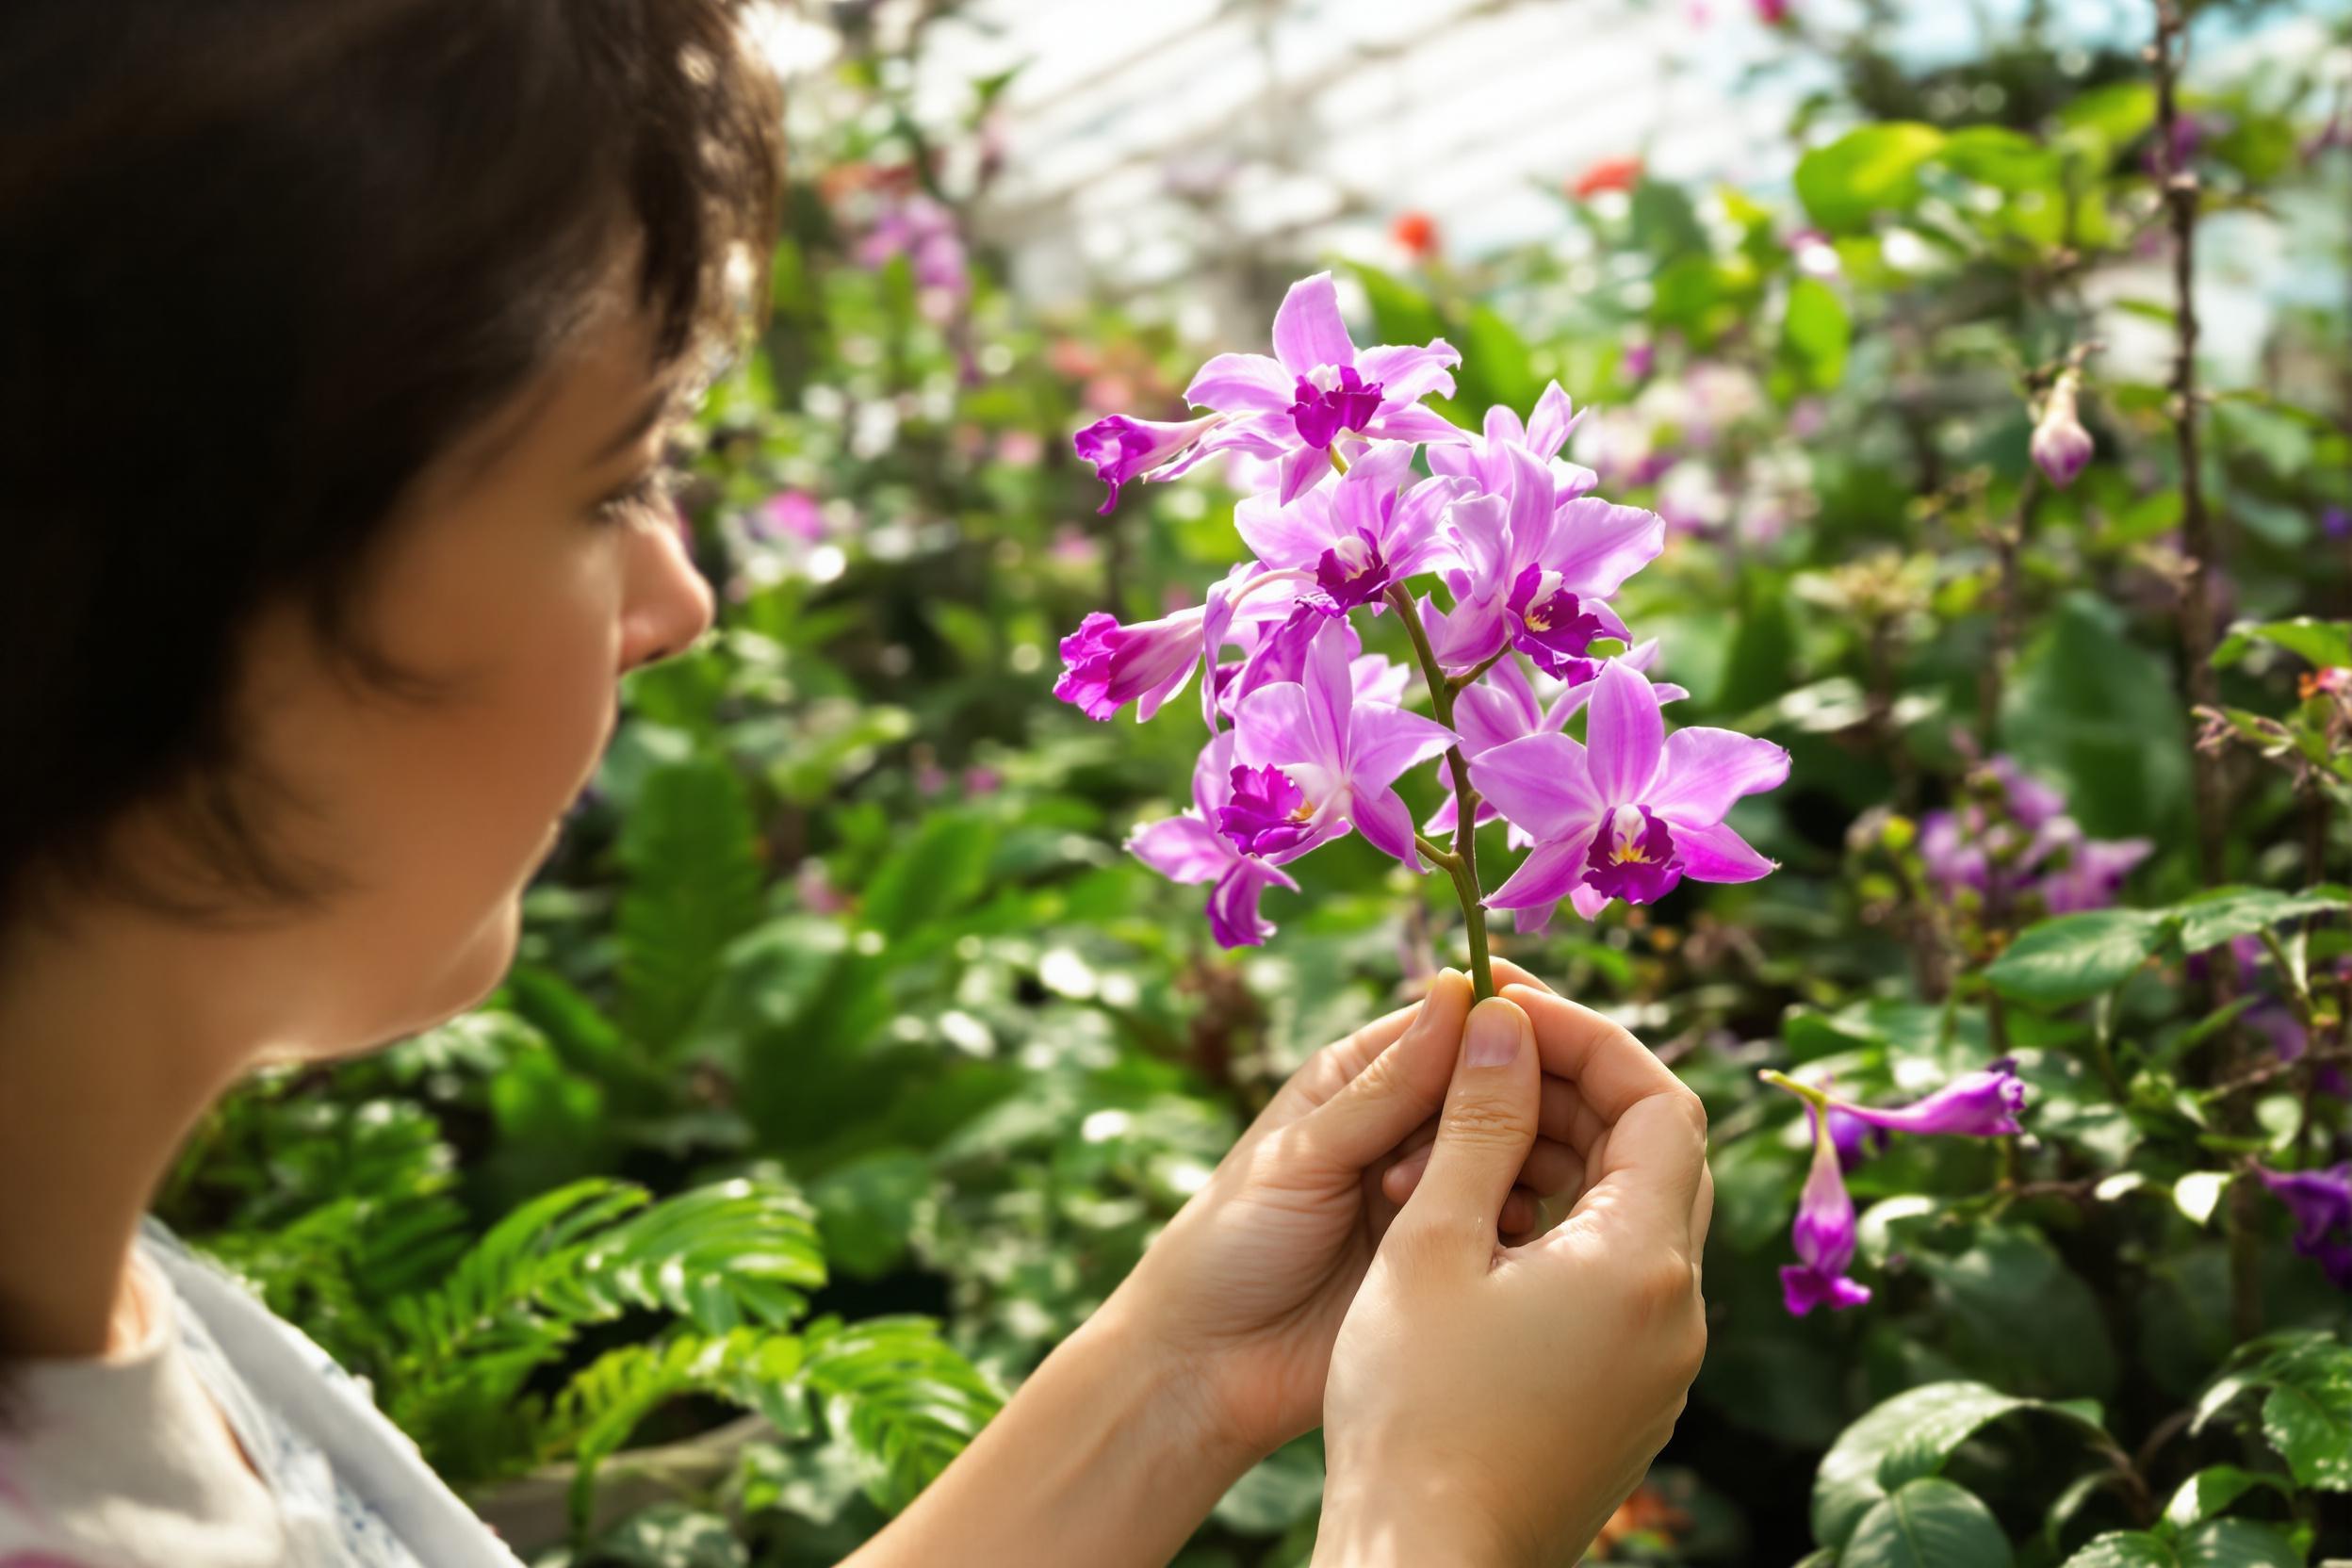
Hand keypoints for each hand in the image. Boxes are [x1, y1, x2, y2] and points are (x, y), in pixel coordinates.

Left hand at [1101, 964, 1589, 1464]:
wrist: (1211, 1369)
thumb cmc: (1231, 1243)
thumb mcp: (1305, 1154)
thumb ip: (1387, 1086)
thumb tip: (1459, 989)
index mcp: (1358, 1081)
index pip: (1448, 1024)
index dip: (1498, 1019)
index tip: (1541, 1024)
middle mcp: (1403, 1129)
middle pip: (1494, 1084)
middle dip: (1516, 1095)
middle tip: (1519, 1121)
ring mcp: (1432, 1193)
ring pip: (1513, 1148)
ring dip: (1516, 1156)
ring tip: (1484, 1188)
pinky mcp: (1452, 1257)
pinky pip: (1510, 1217)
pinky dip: (1517, 1214)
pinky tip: (1499, 1231)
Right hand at [1316, 984, 1712, 1567]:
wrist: (1427, 1565)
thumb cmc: (1414, 1404)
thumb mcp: (1432, 1239)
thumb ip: (1478, 1118)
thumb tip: (1505, 1018)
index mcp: (1644, 1262)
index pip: (1660, 1102)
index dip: (1588, 1037)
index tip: (1508, 1009)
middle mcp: (1676, 1312)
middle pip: (1657, 1157)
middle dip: (1574, 1091)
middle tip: (1483, 1058)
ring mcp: (1658, 1367)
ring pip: (1632, 1222)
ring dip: (1560, 1162)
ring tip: (1459, 1143)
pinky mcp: (1625, 1404)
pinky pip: (1614, 1284)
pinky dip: (1558, 1231)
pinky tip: (1474, 1232)